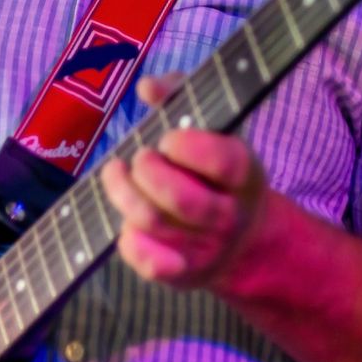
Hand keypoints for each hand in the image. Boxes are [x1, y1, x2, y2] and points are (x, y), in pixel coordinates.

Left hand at [99, 74, 269, 290]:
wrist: (240, 239)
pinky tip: (125, 220)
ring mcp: (208, 248)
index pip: (224, 163)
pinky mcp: (185, 274)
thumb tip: (148, 87)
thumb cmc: (213, 171)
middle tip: (139, 158)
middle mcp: (230, 214)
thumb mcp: (210, 129)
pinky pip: (150, 264)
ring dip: (124, 195)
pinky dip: (129, 240)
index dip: (189, 147)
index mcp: (245, 174)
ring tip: (116, 174)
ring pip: (157, 224)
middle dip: (148, 172)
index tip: (168, 138)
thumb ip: (180, 96)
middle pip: (183, 199)